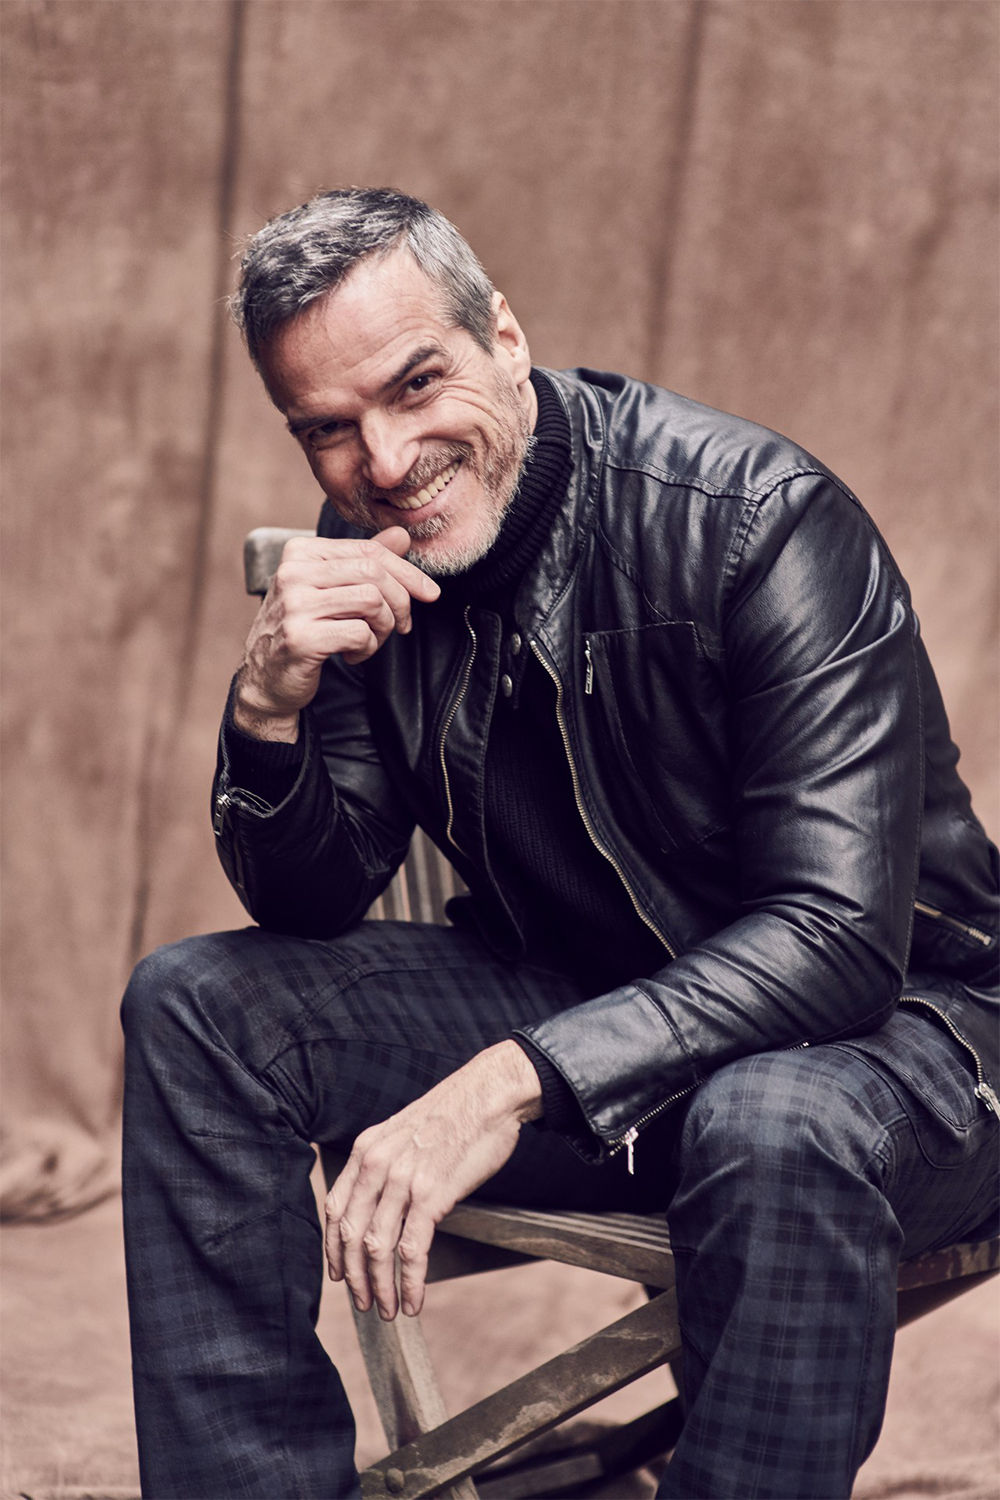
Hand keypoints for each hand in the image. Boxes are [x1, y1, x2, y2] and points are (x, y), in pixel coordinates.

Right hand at [233, 527, 440, 740]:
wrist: (266, 679)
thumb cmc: (305, 629)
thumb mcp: (332, 589)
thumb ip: (364, 561)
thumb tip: (402, 534)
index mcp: (300, 552)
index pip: (368, 551)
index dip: (407, 573)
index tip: (430, 594)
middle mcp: (292, 572)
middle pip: (373, 573)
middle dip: (400, 602)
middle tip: (401, 626)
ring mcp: (294, 605)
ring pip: (371, 601)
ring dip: (383, 628)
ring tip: (370, 641)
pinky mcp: (301, 637)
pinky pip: (360, 633)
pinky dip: (367, 648)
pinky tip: (352, 655)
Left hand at [325, 1041, 542, 1319]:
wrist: (489, 1094)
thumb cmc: (454, 1113)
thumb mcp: (403, 1130)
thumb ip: (385, 1162)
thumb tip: (381, 1200)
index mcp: (366, 1149)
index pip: (335, 1208)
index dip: (333, 1248)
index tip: (339, 1273)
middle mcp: (377, 1164)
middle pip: (351, 1234)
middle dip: (355, 1277)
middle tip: (363, 1303)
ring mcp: (403, 1180)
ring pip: (377, 1248)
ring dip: (380, 1287)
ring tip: (387, 1310)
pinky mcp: (432, 1194)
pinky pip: (412, 1250)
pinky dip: (410, 1282)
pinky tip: (414, 1300)